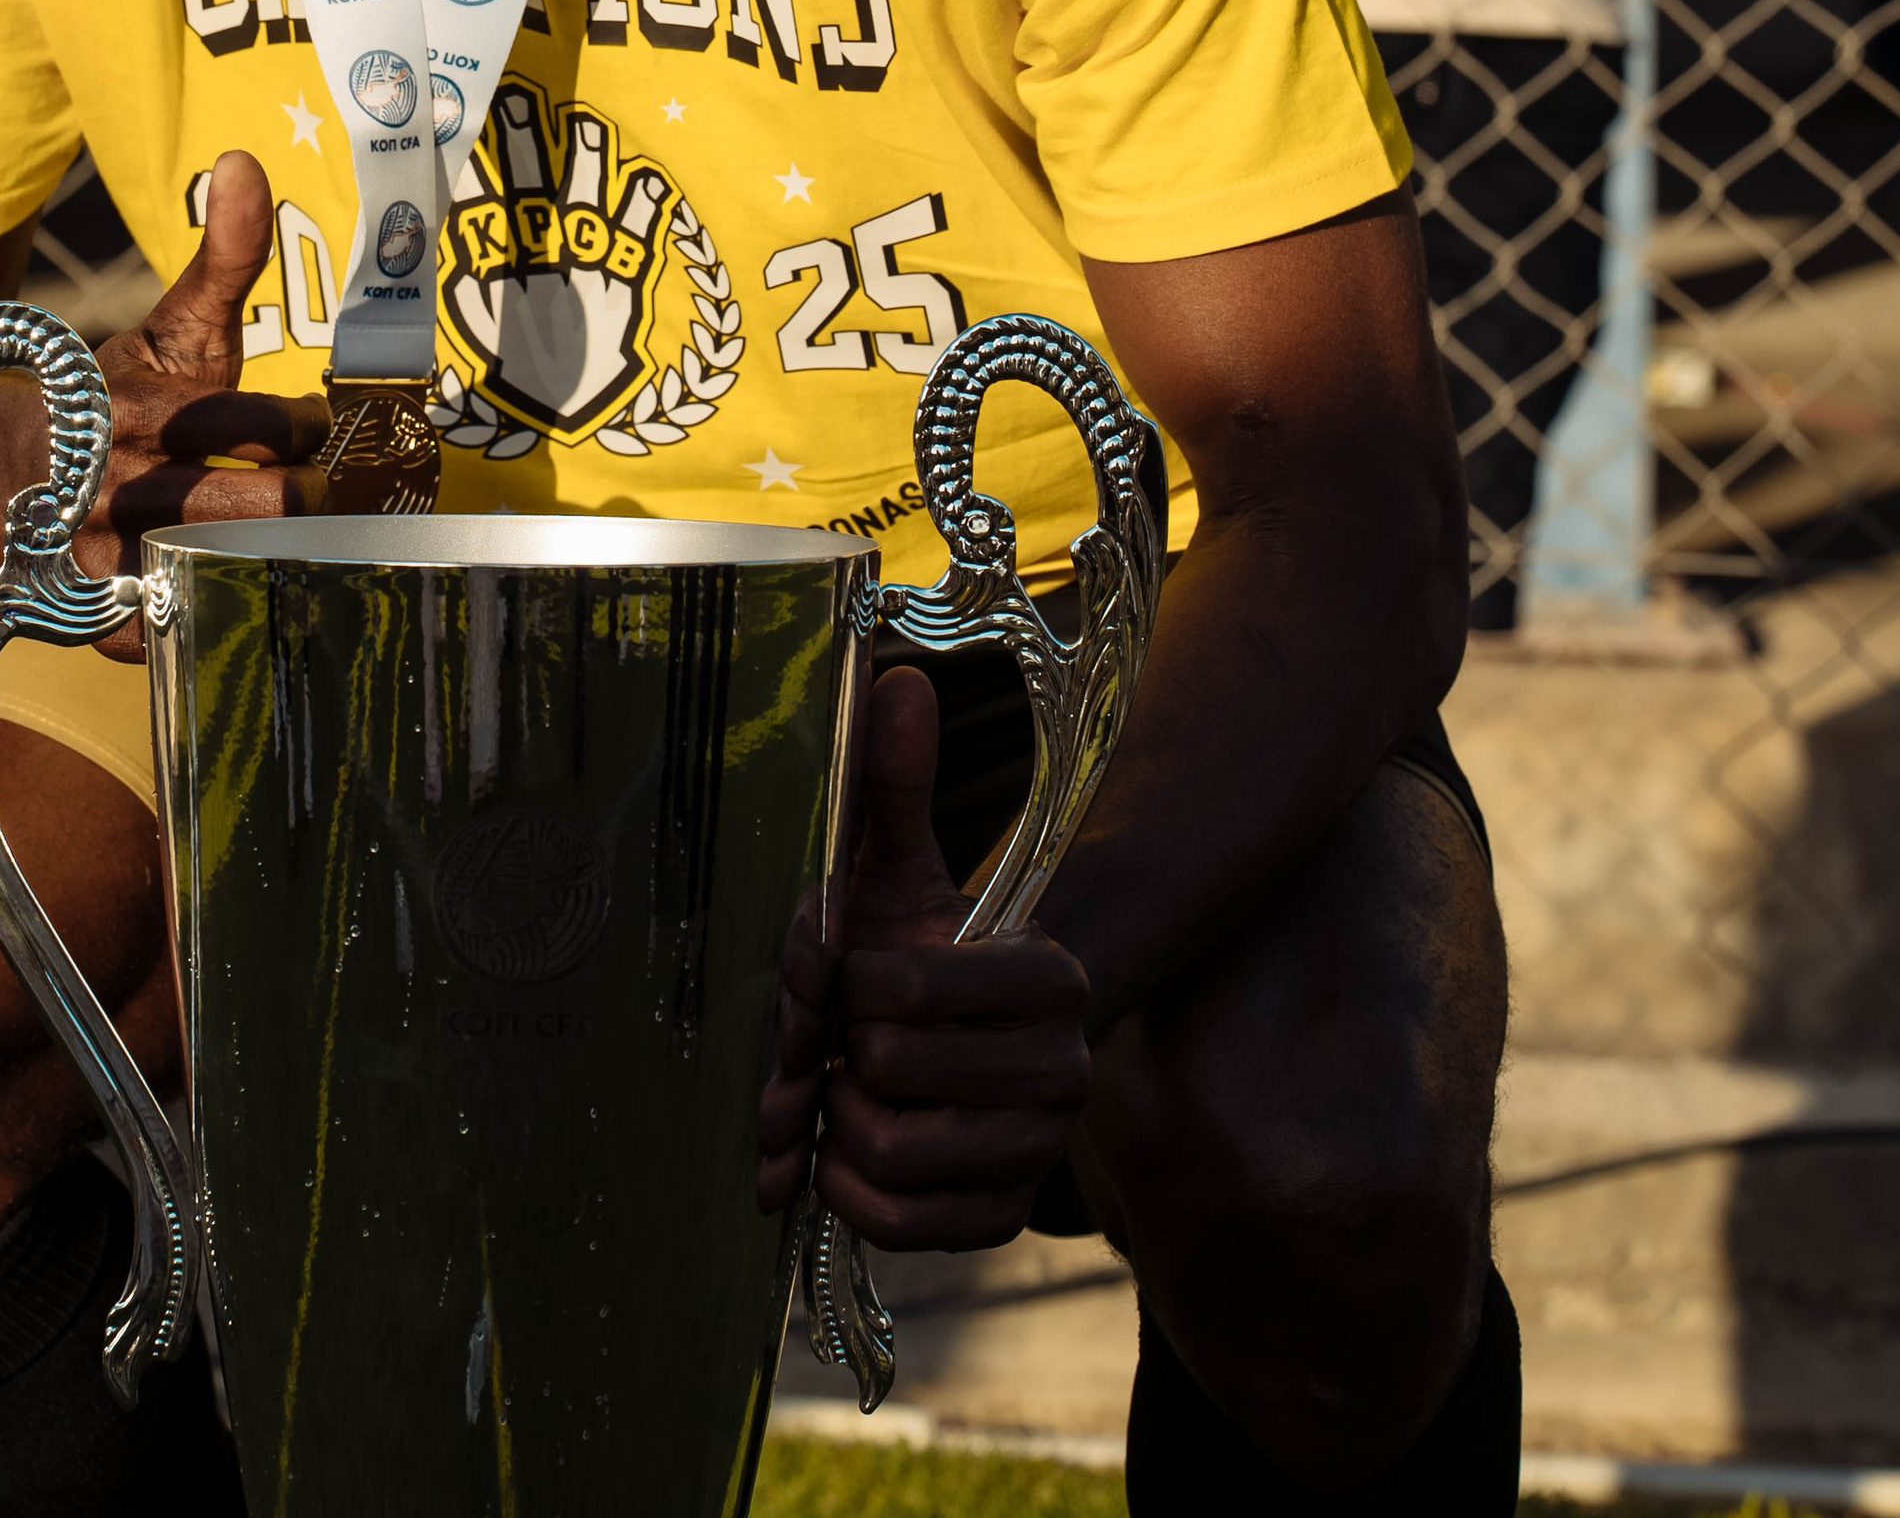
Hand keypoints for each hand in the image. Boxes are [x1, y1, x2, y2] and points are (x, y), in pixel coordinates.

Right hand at [66, 150, 328, 648]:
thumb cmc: (111, 397)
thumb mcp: (171, 327)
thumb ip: (222, 257)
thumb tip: (244, 159)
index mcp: (138, 406)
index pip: (254, 427)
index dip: (309, 430)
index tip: (334, 428)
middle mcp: (114, 483)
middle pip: (248, 506)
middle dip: (310, 498)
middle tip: (347, 491)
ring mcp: (99, 555)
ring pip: (218, 571)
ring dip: (281, 561)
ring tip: (326, 545)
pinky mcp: (90, 614)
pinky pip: (169, 631)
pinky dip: (217, 615)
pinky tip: (258, 592)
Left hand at [756, 666, 1088, 1251]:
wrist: (958, 1050)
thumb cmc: (916, 951)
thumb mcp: (900, 870)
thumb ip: (896, 784)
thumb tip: (896, 676)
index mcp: (1044, 976)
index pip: (901, 990)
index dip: (845, 986)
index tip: (847, 975)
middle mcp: (1062, 1070)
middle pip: (883, 1071)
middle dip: (836, 1053)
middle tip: (842, 1038)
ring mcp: (1038, 1152)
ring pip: (888, 1152)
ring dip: (838, 1123)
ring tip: (848, 1090)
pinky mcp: (1003, 1220)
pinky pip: (896, 1223)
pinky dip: (849, 1190)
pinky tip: (850, 1149)